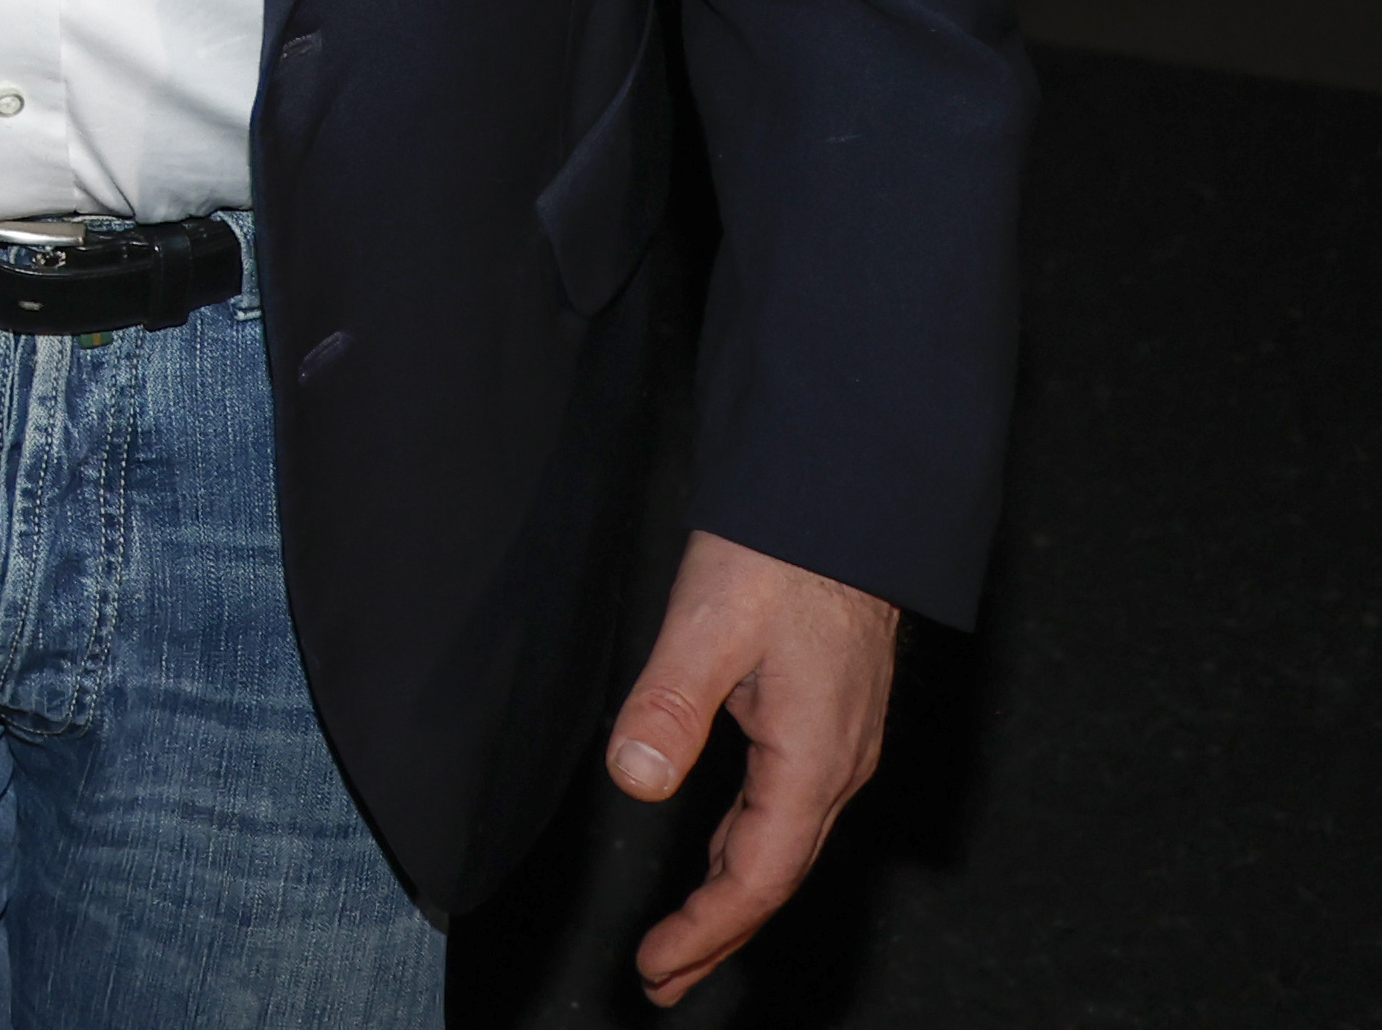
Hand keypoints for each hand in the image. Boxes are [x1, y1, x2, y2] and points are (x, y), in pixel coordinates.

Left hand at [606, 527, 900, 1005]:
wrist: (847, 502)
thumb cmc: (784, 554)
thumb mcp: (708, 624)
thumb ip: (670, 705)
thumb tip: (636, 782)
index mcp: (812, 758)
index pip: (757, 875)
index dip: (707, 929)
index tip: (657, 968)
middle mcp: (836, 765)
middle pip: (773, 876)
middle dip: (717, 935)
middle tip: (662, 982)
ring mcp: (838, 745)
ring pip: (781, 846)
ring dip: (732, 898)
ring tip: (685, 942)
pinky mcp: (827, 721)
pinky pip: (786, 811)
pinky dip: (749, 850)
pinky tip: (725, 855)